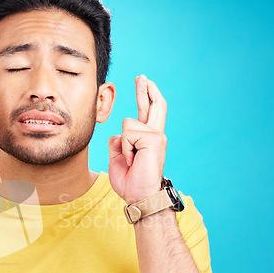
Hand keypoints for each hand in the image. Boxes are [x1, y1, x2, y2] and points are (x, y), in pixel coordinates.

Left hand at [108, 75, 166, 203]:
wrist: (138, 196)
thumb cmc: (129, 181)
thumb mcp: (118, 158)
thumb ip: (118, 143)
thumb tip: (117, 134)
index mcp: (147, 139)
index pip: (147, 112)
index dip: (145, 96)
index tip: (143, 83)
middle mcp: (155, 135)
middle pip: (154, 105)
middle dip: (145, 89)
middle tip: (141, 76)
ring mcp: (157, 136)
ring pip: (128, 124)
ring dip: (123, 145)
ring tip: (131, 160)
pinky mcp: (154, 139)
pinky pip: (128, 134)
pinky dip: (126, 148)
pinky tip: (133, 159)